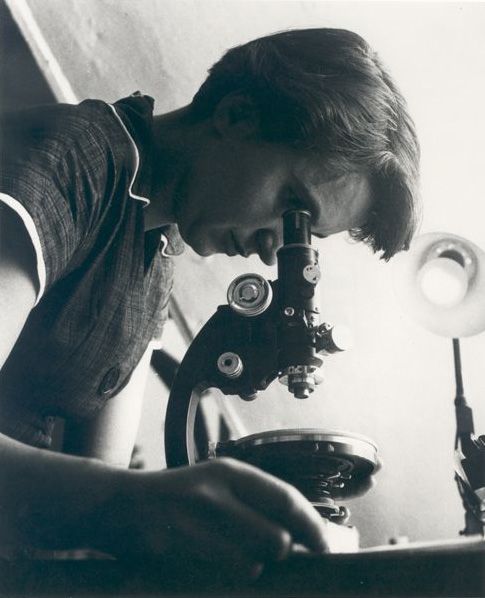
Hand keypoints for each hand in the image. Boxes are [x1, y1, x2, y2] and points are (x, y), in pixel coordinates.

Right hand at [108, 458, 331, 581]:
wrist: (119, 504)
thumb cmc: (176, 496)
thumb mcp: (216, 484)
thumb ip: (254, 502)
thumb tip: (299, 533)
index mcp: (229, 472)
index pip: (287, 500)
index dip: (313, 527)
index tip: (325, 546)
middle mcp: (214, 493)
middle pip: (276, 539)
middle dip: (281, 554)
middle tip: (275, 556)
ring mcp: (193, 524)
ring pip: (251, 565)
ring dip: (251, 569)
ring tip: (233, 558)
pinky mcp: (174, 551)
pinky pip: (219, 578)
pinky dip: (223, 579)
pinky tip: (209, 566)